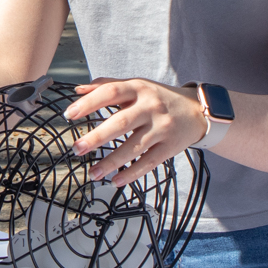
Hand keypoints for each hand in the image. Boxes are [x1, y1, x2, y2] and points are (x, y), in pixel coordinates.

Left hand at [66, 77, 207, 183]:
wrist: (197, 110)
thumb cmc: (159, 98)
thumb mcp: (137, 86)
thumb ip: (108, 85)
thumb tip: (77, 90)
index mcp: (139, 89)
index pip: (111, 92)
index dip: (89, 103)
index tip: (69, 114)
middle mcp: (150, 107)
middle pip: (121, 123)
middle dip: (97, 137)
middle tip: (77, 148)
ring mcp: (162, 128)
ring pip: (134, 147)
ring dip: (111, 162)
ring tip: (93, 173)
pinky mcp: (170, 147)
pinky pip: (149, 162)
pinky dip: (132, 173)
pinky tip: (116, 181)